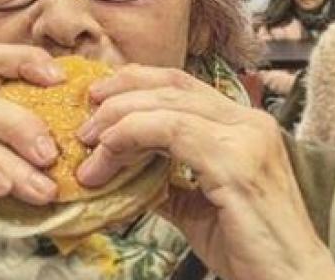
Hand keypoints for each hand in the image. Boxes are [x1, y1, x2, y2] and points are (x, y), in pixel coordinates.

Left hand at [75, 66, 334, 279]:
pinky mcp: (235, 162)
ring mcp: (245, 138)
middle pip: (171, 85)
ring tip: (89, 146)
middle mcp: (249, 122)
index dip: (136, 83)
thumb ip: (167, 186)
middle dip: (119, 97)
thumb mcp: (199, 210)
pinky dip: (132, 136)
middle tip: (84, 123)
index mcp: (244, 126)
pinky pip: (171, 131)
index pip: (183, 85)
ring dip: (118, 122)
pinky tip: (109, 157)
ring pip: (166, 106)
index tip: (98, 100)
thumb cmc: (250, 252)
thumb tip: (125, 176)